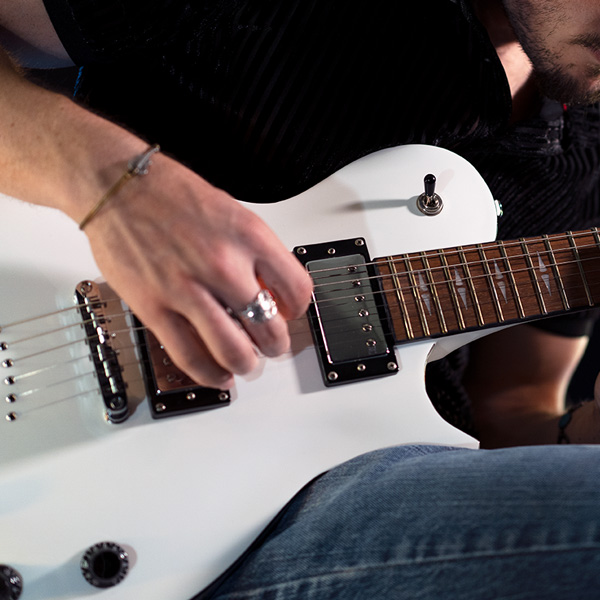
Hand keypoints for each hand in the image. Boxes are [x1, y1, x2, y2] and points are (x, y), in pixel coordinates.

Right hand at [83, 151, 312, 388]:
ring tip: (247, 364)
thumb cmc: (172, 195)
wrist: (118, 186)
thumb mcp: (231, 213)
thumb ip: (253, 253)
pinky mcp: (155, 307)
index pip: (296, 289)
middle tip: (272, 346)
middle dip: (276, 344)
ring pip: (234, 350)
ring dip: (247, 364)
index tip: (290, 314)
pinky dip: (210, 374)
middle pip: (269, 327)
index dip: (298, 309)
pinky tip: (218, 376)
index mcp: (249, 237)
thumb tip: (269, 291)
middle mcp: (223, 264)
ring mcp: (188, 289)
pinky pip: (190, 356)